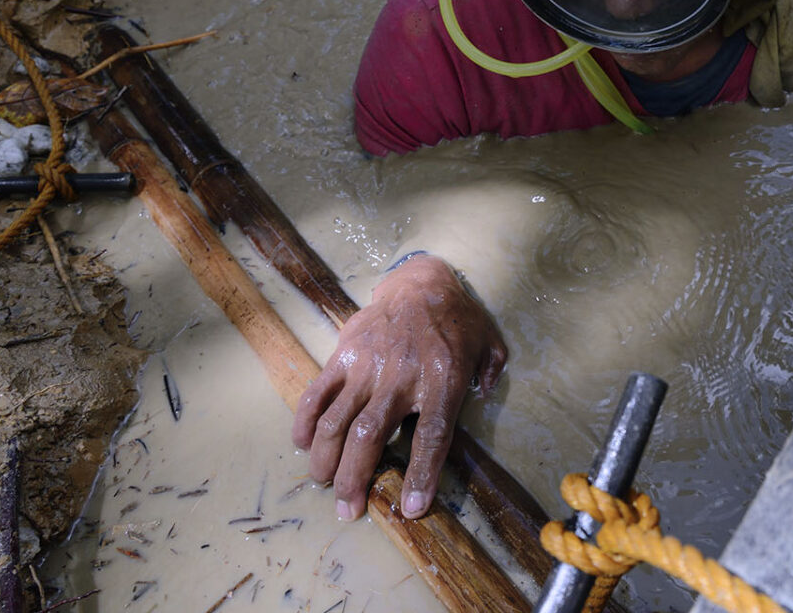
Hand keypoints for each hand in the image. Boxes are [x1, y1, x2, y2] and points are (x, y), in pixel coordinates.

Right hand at [291, 254, 506, 519]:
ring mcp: (366, 365)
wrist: (421, 282)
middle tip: (349, 510)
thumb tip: (483, 398)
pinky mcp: (343, 354)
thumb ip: (491, 374)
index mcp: (442, 379)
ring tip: (324, 484)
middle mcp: (401, 376)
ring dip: (326, 460)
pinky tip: (302, 444)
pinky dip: (305, 421)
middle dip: (355, 480)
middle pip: (371, 437)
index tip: (410, 508)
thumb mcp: (489, 345)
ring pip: (337, 421)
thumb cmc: (458, 321)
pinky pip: (317, 392)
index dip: (420, 475)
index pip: (431, 436)